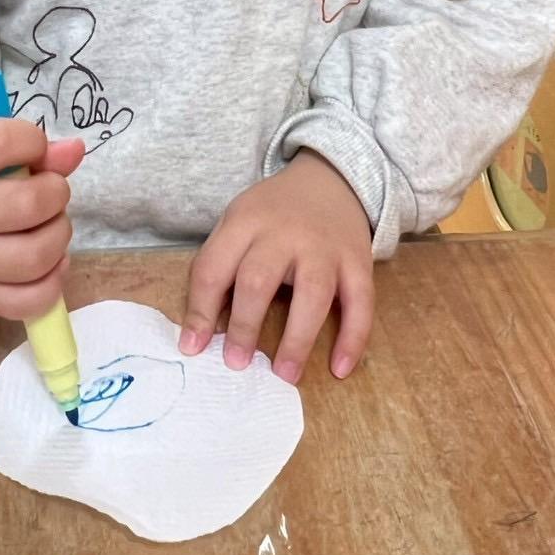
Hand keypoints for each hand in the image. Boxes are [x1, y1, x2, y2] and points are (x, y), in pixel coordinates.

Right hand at [0, 115, 83, 319]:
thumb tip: (75, 152)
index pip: (1, 144)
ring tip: (48, 220)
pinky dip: (49, 284)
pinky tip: (50, 259)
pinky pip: (19, 304)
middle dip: (55, 191)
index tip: (30, 145)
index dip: (32, 140)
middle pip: (25, 206)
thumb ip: (22, 143)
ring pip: (30, 259)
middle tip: (46, 186)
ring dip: (58, 235)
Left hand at [180, 150, 373, 383]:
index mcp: (245, 221)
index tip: (194, 349)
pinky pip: (360, 303)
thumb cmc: (272, 214)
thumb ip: (218, 266)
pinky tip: (340, 368)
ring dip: (297, 339)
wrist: (330, 180)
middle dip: (244, 327)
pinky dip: (352, 337)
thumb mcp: (237, 223)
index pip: (213, 268)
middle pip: (258, 280)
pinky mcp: (358, 261)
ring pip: (312, 294)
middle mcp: (285, 232)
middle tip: (237, 364)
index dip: (199, 311)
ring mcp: (325, 247)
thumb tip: (200, 331)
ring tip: (284, 374)